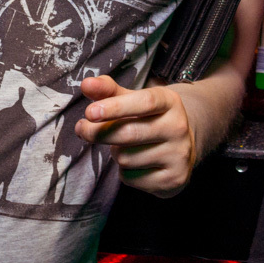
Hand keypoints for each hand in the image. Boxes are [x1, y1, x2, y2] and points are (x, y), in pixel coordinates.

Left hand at [73, 75, 195, 195]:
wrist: (180, 146)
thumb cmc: (148, 118)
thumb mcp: (132, 100)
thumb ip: (109, 91)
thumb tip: (86, 84)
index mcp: (170, 102)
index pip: (145, 102)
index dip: (116, 107)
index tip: (90, 112)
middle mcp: (178, 127)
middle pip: (130, 133)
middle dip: (99, 133)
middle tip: (82, 130)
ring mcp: (178, 155)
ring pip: (127, 158)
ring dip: (115, 153)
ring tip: (125, 147)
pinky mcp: (173, 179)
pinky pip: (131, 178)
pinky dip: (125, 172)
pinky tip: (136, 164)